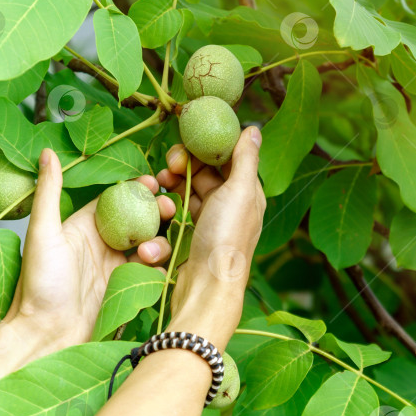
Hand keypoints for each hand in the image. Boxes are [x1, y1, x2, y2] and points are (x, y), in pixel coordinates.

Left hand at [4, 148, 177, 351]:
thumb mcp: (43, 232)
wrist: (47, 336)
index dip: (137, 187)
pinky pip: (152, 271)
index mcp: (84, 225)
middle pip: (139, 218)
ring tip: (149, 253)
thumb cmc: (39, 286)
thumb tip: (46, 152)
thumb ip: (50, 192)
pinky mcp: (126, 287)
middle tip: (170, 208)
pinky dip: (160, 267)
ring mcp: (116, 265)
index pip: (117, 198)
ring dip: (158, 242)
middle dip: (157, 211)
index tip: (155, 181)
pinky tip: (158, 269)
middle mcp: (102, 243)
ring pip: (150, 242)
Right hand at [156, 127, 264, 349]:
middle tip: (169, 162)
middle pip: (207, 173)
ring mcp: (212, 222)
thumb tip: (254, 128)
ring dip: (174, 183)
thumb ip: (245, 159)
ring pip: (191, 191)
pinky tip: (162, 200)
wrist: (207, 287)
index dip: (208, 147)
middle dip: (186, 164)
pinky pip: (181, 212)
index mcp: (248, 193)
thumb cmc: (227, 237)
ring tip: (161, 181)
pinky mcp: (194, 237)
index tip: (187, 140)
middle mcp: (232, 206)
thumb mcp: (240, 192)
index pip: (229, 158)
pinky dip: (171, 205)